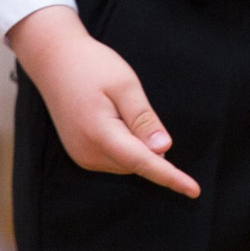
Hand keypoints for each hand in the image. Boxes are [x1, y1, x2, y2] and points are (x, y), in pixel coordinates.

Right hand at [7, 5, 199, 198]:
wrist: (54, 59)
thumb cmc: (92, 66)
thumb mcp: (124, 85)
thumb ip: (143, 119)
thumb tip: (164, 150)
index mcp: (100, 134)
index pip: (143, 163)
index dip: (171, 177)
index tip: (195, 191)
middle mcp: (88, 153)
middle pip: (136, 162)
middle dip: (149, 145)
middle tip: (133, 105)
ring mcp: (81, 156)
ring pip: (127, 162)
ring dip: (136, 143)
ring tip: (116, 106)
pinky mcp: (80, 153)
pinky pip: (115, 158)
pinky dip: (124, 144)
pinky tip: (113, 116)